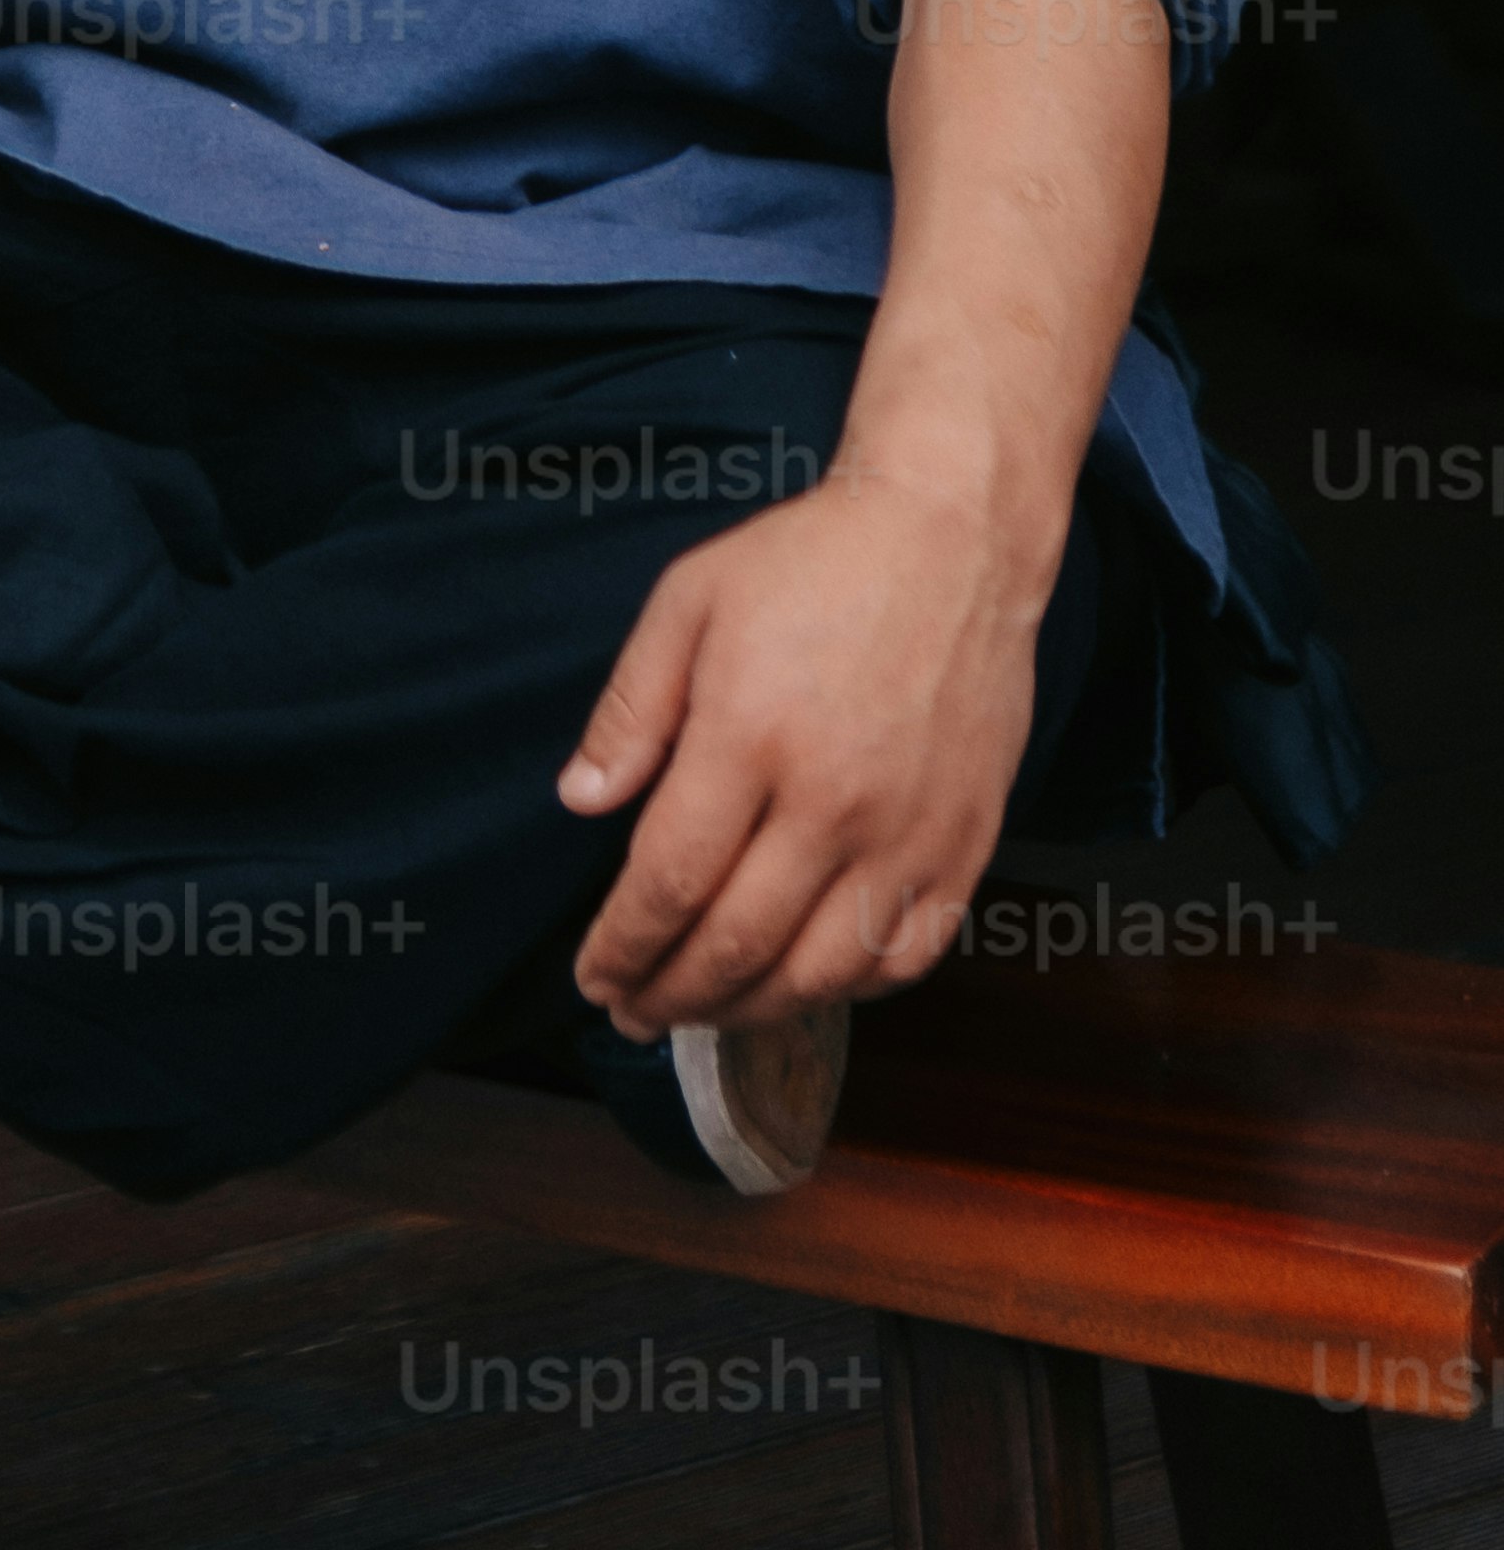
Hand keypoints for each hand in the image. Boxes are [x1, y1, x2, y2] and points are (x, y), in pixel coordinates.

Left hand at [560, 475, 1046, 1037]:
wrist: (950, 537)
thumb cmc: (810, 562)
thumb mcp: (687, 601)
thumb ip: (632, 710)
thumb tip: (581, 802)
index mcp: (750, 735)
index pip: (671, 880)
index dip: (624, 945)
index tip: (593, 976)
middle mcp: (834, 801)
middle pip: (739, 943)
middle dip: (672, 995)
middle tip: (633, 1012)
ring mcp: (910, 832)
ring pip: (822, 972)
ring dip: (750, 1011)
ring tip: (702, 1012)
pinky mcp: (967, 845)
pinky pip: (907, 957)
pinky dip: (849, 991)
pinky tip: (803, 984)